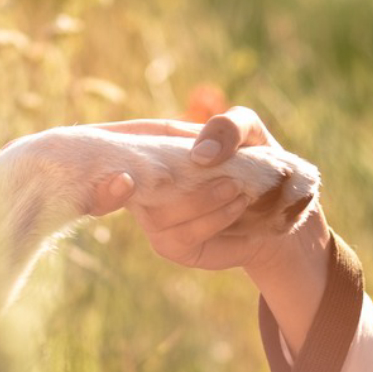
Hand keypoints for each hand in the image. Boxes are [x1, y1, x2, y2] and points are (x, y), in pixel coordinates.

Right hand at [92, 107, 319, 274]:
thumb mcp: (245, 129)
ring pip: (159, 213)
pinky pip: (183, 234)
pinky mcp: (171, 245)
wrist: (277, 202)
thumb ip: (227, 127)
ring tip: (235, 185)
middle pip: (113, 191)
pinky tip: (238, 203)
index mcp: (143, 147)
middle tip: (144, 177)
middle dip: (118, 191)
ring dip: (200, 199)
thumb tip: (201, 155)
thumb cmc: (251, 155)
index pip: (102, 150)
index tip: (113, 170)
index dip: (95, 154)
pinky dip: (213, 217)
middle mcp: (138, 184)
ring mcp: (151, 217)